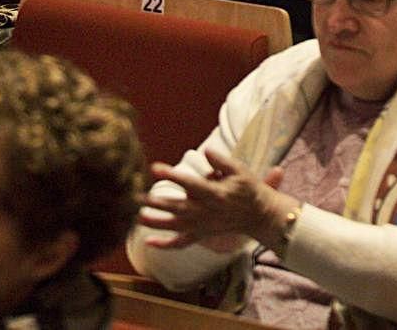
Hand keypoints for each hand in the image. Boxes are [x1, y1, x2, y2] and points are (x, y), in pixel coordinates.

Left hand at [142, 147, 290, 249]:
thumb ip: (222, 161)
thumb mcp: (240, 170)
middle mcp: (207, 212)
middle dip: (156, 202)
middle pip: (177, 208)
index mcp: (216, 194)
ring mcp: (203, 226)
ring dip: (156, 223)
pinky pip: (182, 243)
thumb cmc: (248, 189)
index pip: (190, 184)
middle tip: (137, 196)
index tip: (154, 168)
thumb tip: (205, 151)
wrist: (259, 216)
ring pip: (176, 227)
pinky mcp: (202, 235)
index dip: (172, 176)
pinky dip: (165, 245)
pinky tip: (148, 242)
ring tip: (138, 216)